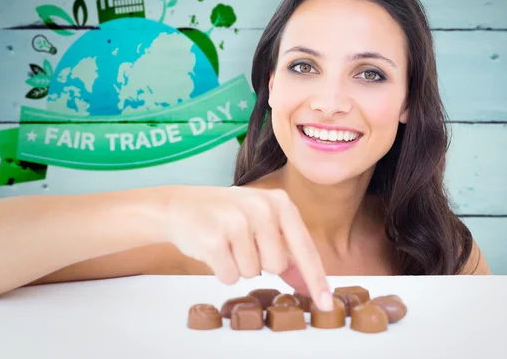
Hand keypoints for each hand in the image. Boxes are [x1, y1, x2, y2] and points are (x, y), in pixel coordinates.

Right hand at [163, 185, 333, 310]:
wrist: (180, 206)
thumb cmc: (226, 216)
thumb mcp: (262, 221)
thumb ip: (287, 250)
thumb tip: (308, 284)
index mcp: (280, 202)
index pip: (305, 248)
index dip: (316, 279)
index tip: (326, 304)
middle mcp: (262, 208)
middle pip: (277, 265)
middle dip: (260, 263)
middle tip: (242, 242)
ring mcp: (237, 222)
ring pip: (252, 273)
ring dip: (238, 266)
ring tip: (226, 243)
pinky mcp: (214, 239)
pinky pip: (229, 277)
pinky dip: (222, 270)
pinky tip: (213, 249)